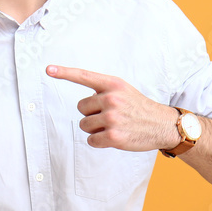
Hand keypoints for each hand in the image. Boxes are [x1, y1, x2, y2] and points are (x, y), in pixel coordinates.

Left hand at [46, 65, 179, 151]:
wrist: (163, 125)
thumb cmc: (138, 108)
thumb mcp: (123, 90)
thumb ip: (103, 91)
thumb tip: (81, 102)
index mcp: (112, 84)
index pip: (84, 76)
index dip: (64, 72)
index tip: (48, 69)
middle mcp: (111, 98)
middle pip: (81, 108)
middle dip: (92, 114)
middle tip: (111, 116)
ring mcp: (112, 117)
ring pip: (84, 125)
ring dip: (95, 128)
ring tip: (114, 126)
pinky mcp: (113, 136)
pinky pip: (91, 140)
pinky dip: (99, 141)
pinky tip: (113, 137)